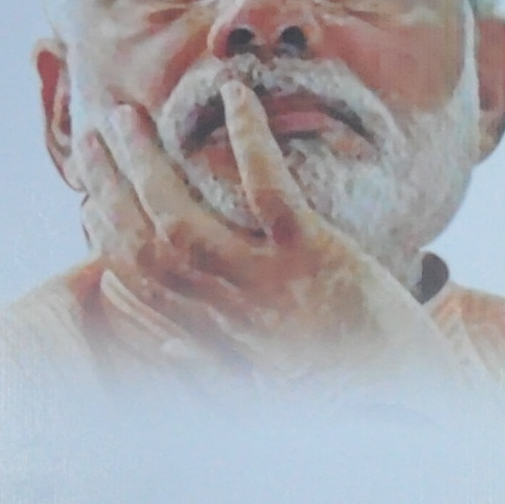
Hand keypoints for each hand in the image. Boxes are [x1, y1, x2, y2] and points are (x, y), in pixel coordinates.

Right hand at [73, 81, 457, 376]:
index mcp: (220, 337)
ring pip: (184, 220)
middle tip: (92, 133)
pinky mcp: (315, 257)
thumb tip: (165, 346)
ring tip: (128, 115)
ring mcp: (270, 284)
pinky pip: (267, 189)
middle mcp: (231, 312)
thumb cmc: (350, 393)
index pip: (140, 281)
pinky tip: (235, 96)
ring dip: (149, 163)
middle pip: (147, 245)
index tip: (87, 194)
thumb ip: (216, 365)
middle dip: (110, 187)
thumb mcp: (271, 390)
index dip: (105, 233)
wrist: (416, 407)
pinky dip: (247, 139)